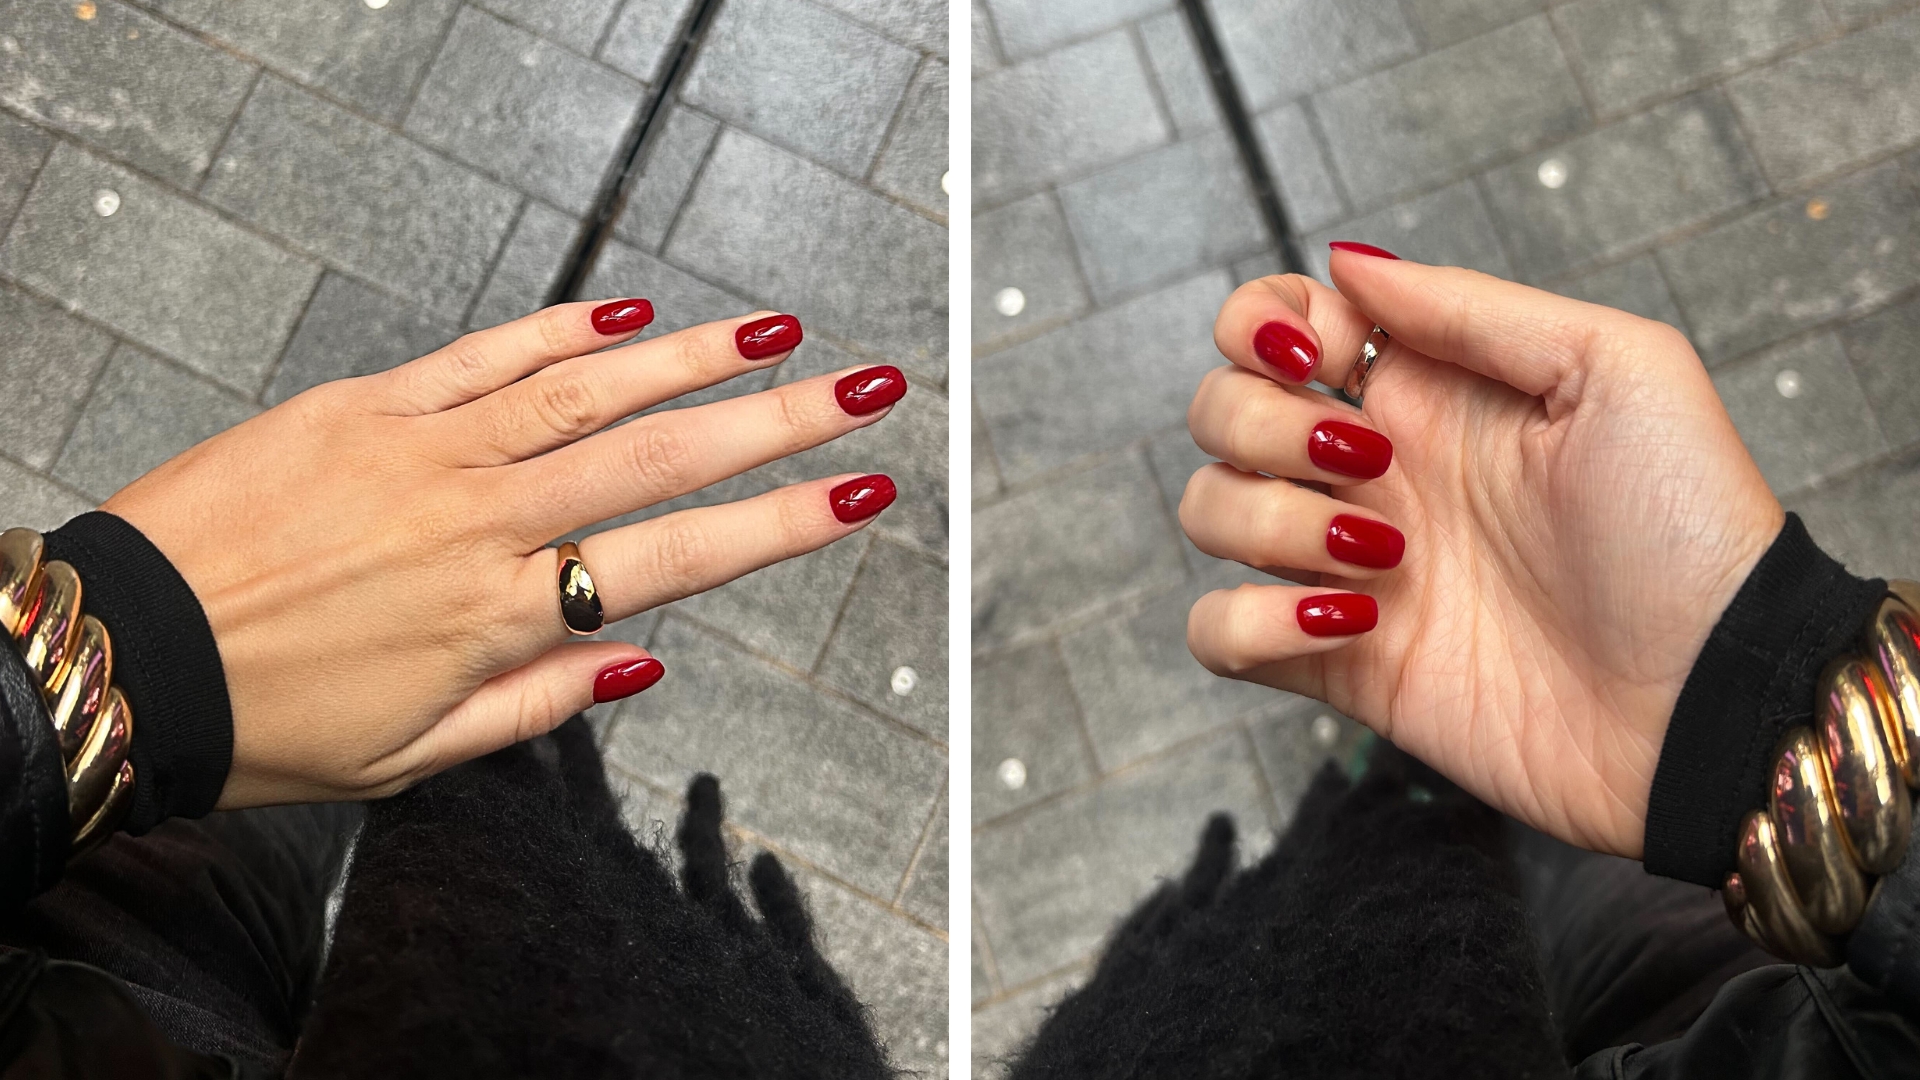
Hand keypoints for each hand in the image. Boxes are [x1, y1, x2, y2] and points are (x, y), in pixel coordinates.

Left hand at [101, 302, 905, 807]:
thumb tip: (644, 665)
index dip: (779, 523)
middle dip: (777, 420)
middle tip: (865, 388)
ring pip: (586, 390)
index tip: (861, 494)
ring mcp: (425, 451)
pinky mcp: (367, 405)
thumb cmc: (267, 721)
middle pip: (656, 457)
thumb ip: (540, 704)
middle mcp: (481, 520)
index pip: (675, 560)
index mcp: (500, 616)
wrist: (122, 652)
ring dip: (693, 357)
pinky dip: (563, 330)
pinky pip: (484, 356)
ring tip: (779, 333)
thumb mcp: (413, 759)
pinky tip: (633, 314)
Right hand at [1179, 250, 1781, 857]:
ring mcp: (1345, 568)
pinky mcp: (1336, 665)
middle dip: (1260, 422)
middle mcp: (1371, 471)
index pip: (1280, 323)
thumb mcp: (1614, 369)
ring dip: (1267, 519)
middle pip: (1220, 409)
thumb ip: (1471, 307)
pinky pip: (1215, 631)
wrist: (1710, 698)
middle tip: (1367, 463)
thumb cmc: (1691, 530)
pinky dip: (1252, 621)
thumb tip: (1346, 262)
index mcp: (1427, 393)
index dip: (1262, 321)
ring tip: (1383, 556)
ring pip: (1209, 510)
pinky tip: (1349, 622)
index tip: (1317, 353)